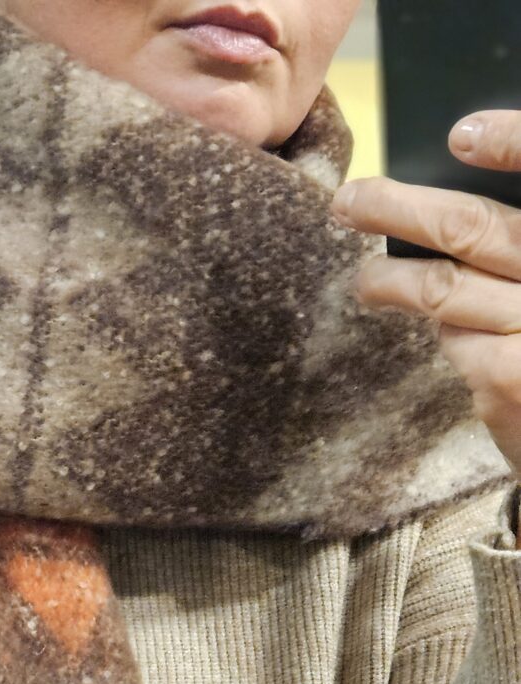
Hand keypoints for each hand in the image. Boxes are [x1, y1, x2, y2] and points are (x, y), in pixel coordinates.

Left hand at [330, 110, 520, 480]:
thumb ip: (516, 239)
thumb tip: (458, 184)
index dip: (514, 142)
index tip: (460, 135)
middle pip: (473, 226)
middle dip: (399, 208)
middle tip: (351, 201)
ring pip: (443, 285)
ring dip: (388, 277)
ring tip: (363, 278)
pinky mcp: (510, 377)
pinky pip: (454, 336)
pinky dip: (444, 329)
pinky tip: (446, 331)